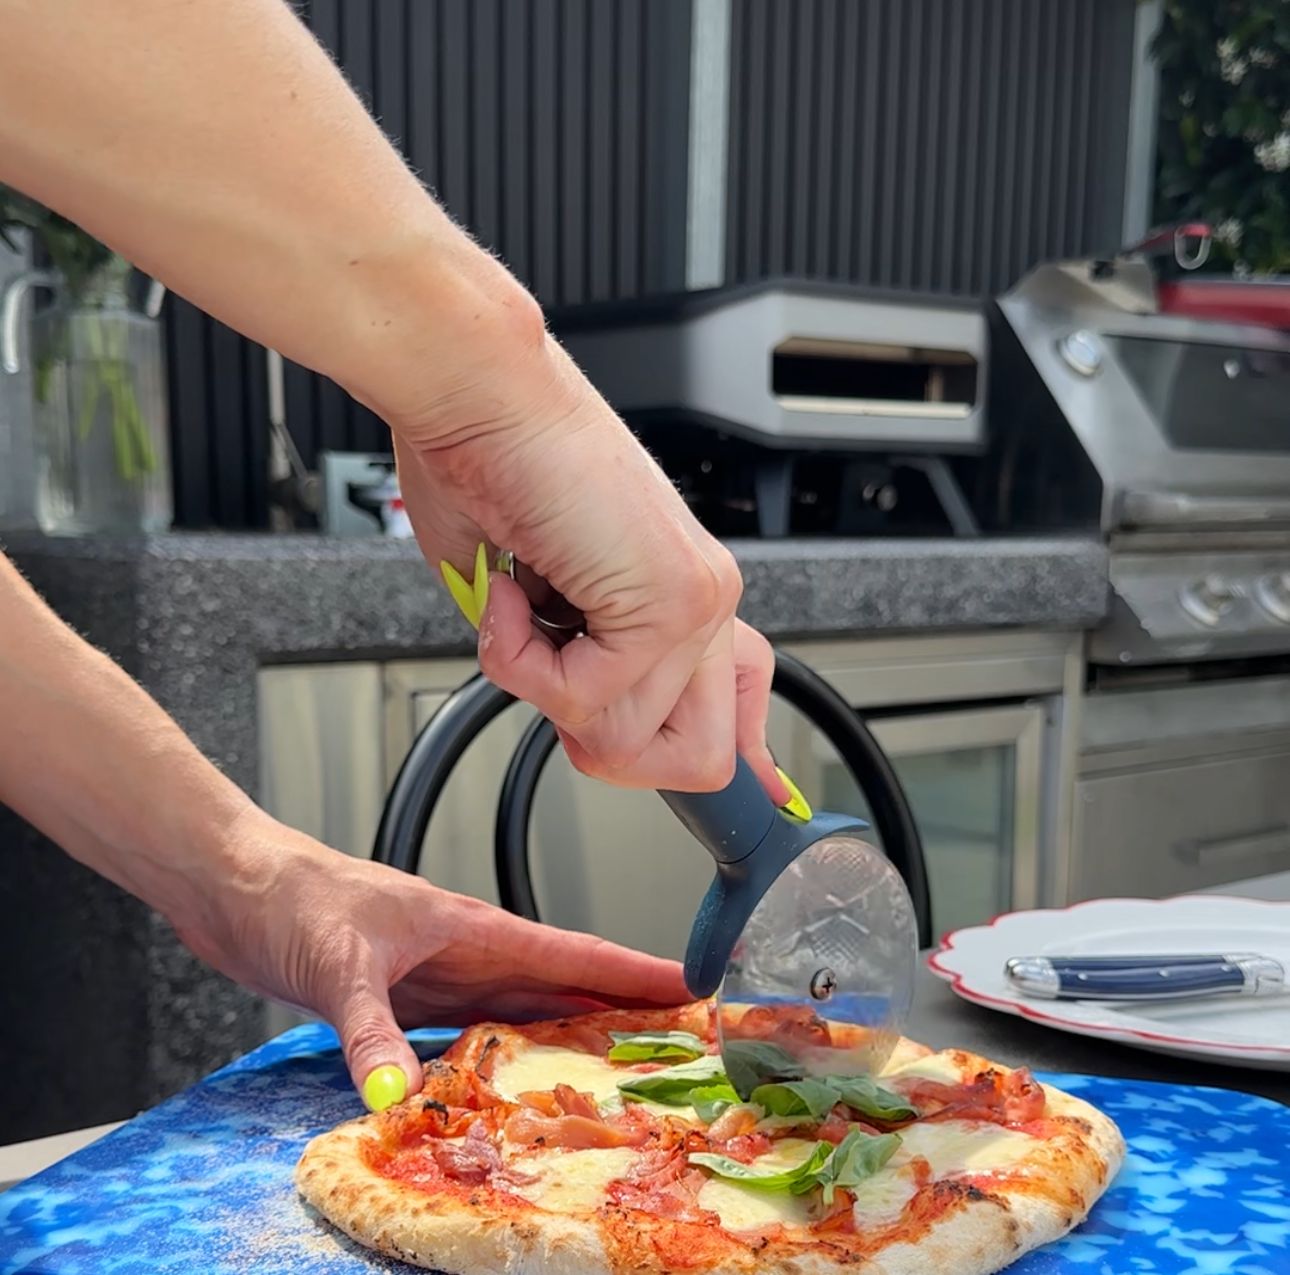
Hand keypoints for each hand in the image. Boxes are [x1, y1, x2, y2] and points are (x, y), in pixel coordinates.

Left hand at [180, 825, 689, 1109]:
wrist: (231, 886)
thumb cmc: (290, 896)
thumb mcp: (337, 967)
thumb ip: (372, 1034)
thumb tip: (400, 1096)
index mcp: (472, 931)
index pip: (575, 957)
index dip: (638, 976)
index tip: (698, 990)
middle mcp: (467, 957)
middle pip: (564, 995)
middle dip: (625, 1021)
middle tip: (685, 1056)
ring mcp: (438, 981)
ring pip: (523, 1019)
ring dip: (568, 1047)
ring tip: (621, 1085)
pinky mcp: (403, 1003)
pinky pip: (469, 1039)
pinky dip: (499, 1066)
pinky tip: (512, 1096)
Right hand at [391, 333, 785, 803]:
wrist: (476, 389)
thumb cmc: (490, 466)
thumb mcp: (534, 595)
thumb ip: (571, 663)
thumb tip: (585, 728)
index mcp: (686, 593)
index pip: (744, 711)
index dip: (740, 764)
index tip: (760, 799)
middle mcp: (706, 599)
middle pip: (696, 763)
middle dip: (600, 741)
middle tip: (551, 671)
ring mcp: (696, 601)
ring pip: (624, 741)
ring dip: (539, 686)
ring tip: (521, 602)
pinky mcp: (669, 601)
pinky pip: (586, 701)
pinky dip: (521, 661)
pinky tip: (517, 590)